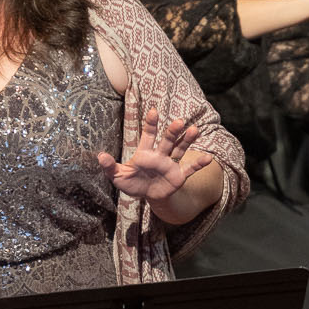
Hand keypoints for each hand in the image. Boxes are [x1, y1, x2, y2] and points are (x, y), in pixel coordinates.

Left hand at [98, 107, 213, 207]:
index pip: (148, 135)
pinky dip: (198, 164)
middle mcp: (160, 155)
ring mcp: (171, 164)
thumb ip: (110, 166)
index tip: (152, 112)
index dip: (150, 124)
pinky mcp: (179, 176)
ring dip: (187, 140)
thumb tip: (100, 156)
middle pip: (167, 140)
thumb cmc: (132, 183)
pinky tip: (208, 158)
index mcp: (145, 152)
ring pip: (180, 149)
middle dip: (172, 131)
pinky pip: (190, 168)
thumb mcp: (117, 176)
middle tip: (178, 121)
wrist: (148, 196)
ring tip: (194, 130)